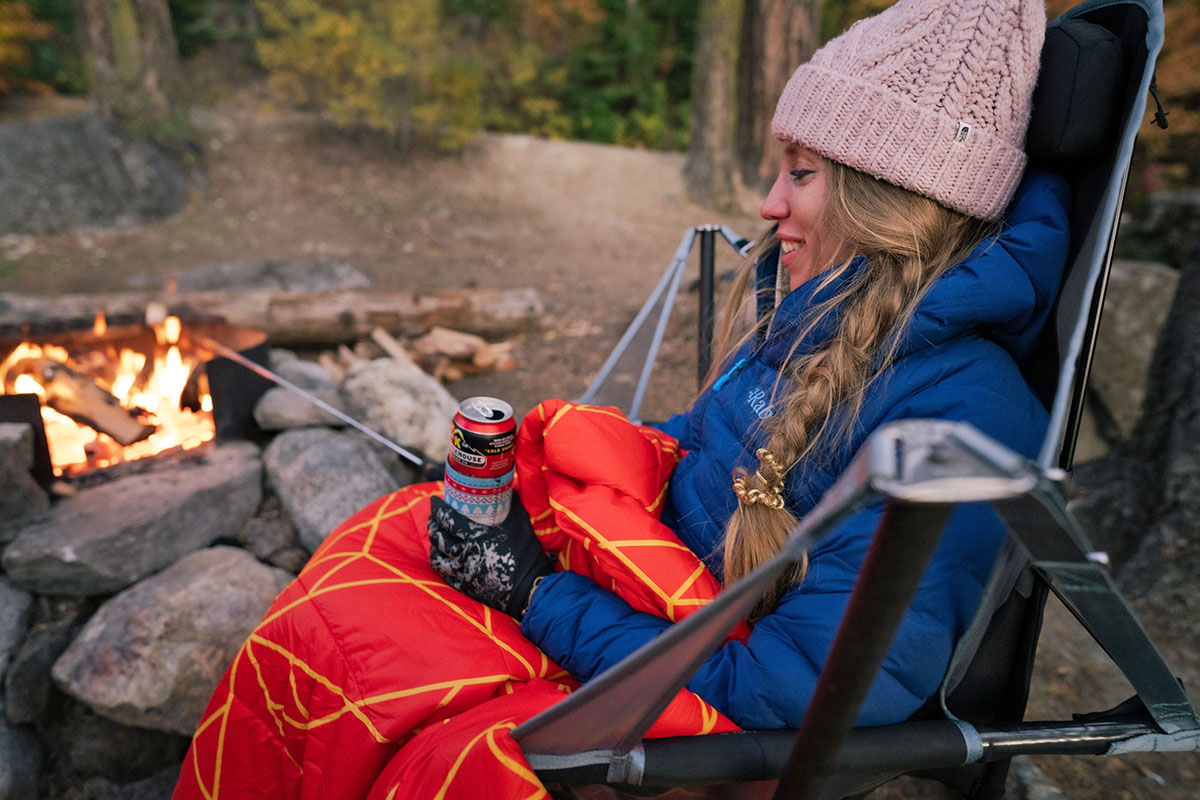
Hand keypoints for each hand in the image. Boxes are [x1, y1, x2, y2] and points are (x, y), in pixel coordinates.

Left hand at [428, 496, 553, 618]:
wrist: (531, 589)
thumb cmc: (528, 554)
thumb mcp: (520, 524)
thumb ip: (511, 504)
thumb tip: (507, 487)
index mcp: (477, 537)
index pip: (449, 519)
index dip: (438, 509)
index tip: (434, 501)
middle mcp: (466, 554)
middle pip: (439, 538)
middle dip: (433, 525)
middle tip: (433, 517)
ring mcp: (463, 573)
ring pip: (437, 558)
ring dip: (433, 545)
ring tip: (435, 537)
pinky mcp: (465, 587)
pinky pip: (446, 574)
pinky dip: (442, 564)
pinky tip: (443, 558)